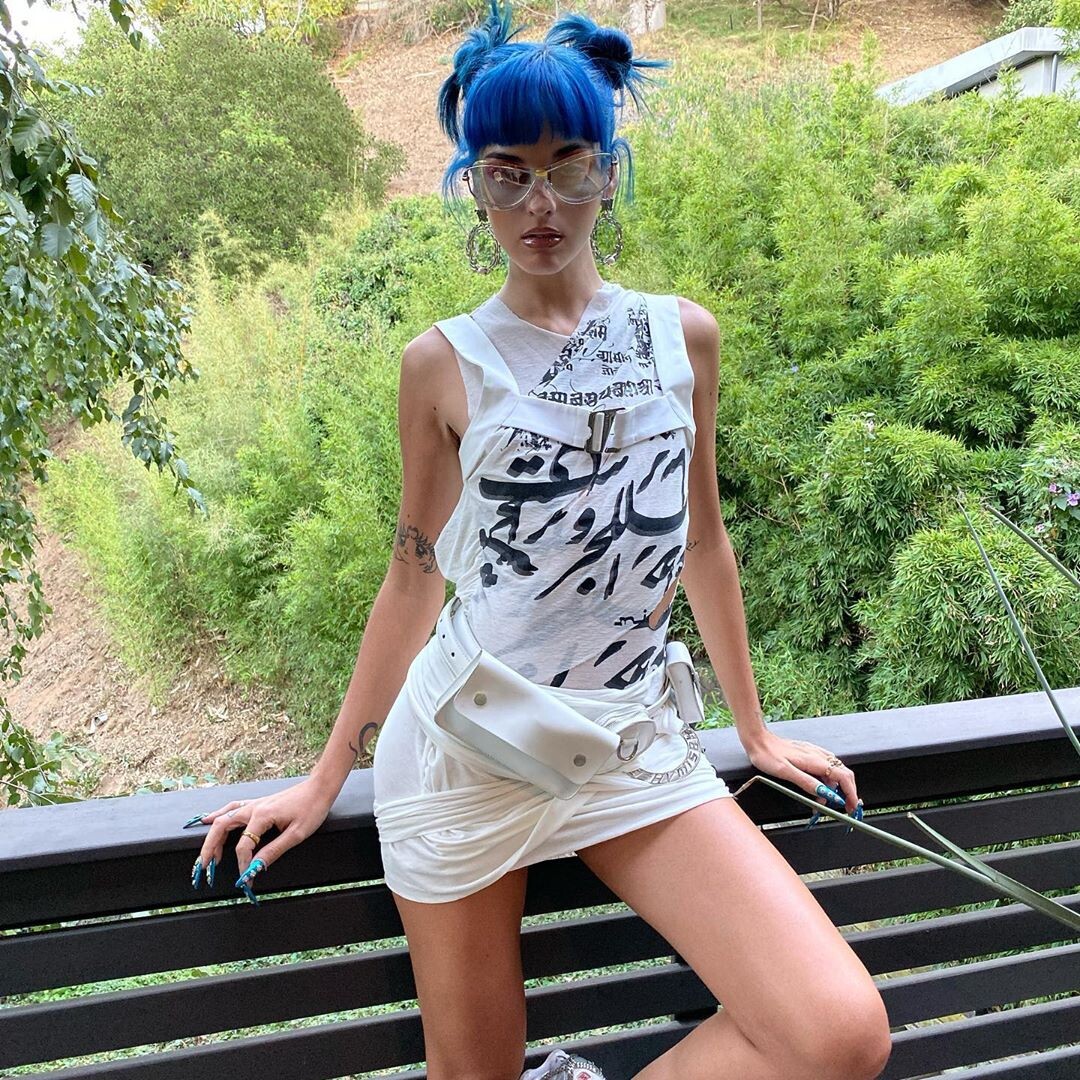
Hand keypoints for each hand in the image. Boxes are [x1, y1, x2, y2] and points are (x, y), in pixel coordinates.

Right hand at [182, 777, 335, 903]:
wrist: (319, 788)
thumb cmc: (311, 809)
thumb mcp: (296, 834)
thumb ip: (274, 851)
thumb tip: (255, 868)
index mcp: (262, 816)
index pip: (243, 846)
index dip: (243, 865)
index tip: (247, 880)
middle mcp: (253, 808)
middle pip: (221, 828)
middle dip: (209, 849)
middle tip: (204, 868)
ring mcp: (254, 804)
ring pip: (223, 818)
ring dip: (212, 836)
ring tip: (208, 855)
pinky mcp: (258, 803)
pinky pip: (231, 809)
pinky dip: (218, 817)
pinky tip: (209, 820)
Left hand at [743, 730, 862, 826]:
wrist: (757, 740)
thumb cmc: (767, 755)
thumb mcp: (785, 772)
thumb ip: (807, 782)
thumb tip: (825, 793)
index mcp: (814, 760)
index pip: (843, 776)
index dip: (851, 793)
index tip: (852, 806)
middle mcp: (818, 755)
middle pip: (843, 774)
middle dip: (847, 792)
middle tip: (843, 808)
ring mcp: (814, 753)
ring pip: (834, 771)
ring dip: (834, 788)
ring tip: (823, 802)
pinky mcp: (808, 753)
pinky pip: (825, 767)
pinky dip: (826, 780)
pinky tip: (818, 787)